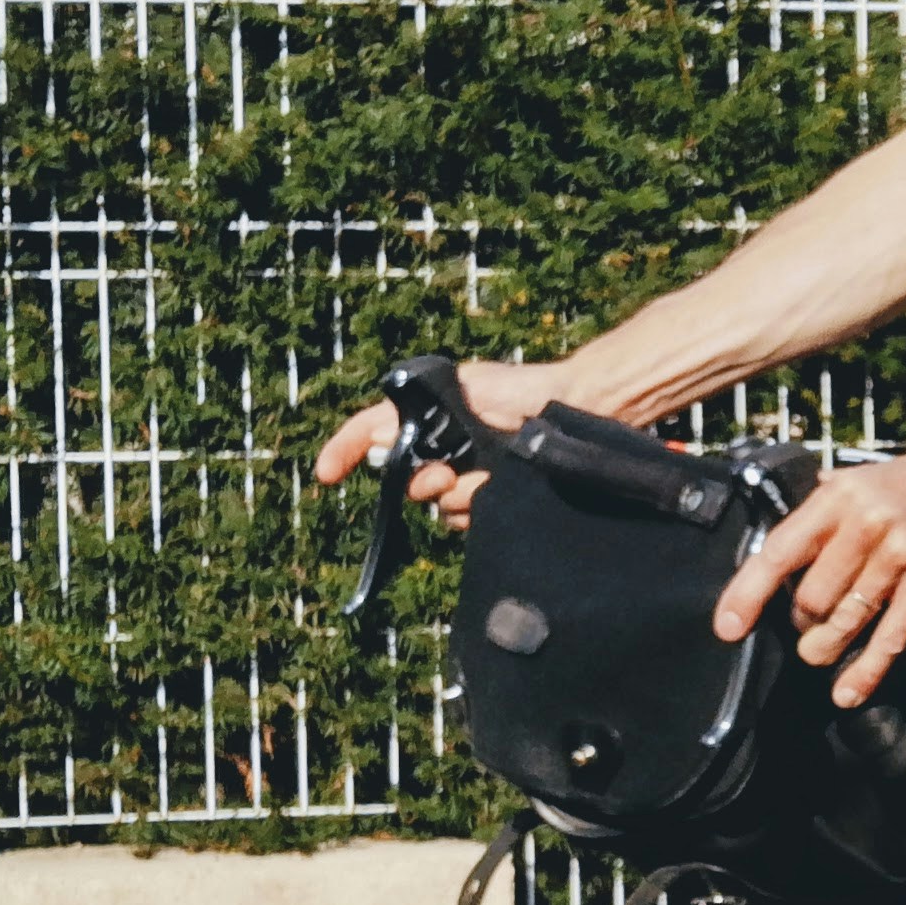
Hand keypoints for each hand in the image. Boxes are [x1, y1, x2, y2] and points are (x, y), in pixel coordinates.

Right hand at [312, 358, 577, 529]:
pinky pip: (470, 518)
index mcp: (433, 420)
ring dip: (460, 497)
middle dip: (424, 483)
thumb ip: (422, 406)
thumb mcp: (468, 385)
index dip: (343, 451)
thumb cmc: (526, 390)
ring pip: (441, 506)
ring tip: (488, 480)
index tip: (326, 475)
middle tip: (446, 477)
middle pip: (409, 481)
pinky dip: (481, 508)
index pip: (371, 433)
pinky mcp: (497, 499)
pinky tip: (501, 491)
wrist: (579, 412)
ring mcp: (473, 477)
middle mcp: (448, 451)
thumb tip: (379, 433)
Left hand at [713, 429, 905, 707]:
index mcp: (838, 498)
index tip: (729, 626)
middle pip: (811, 598)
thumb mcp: (854, 481)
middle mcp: (867, 525)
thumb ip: (815, 516)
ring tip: (818, 651)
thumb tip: (768, 558)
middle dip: (800, 622)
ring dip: (824, 647)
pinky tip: (848, 691)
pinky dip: (866, 671)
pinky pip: (890, 639)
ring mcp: (901, 556)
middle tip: (803, 623)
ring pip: (845, 622)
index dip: (748, 593)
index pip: (781, 550)